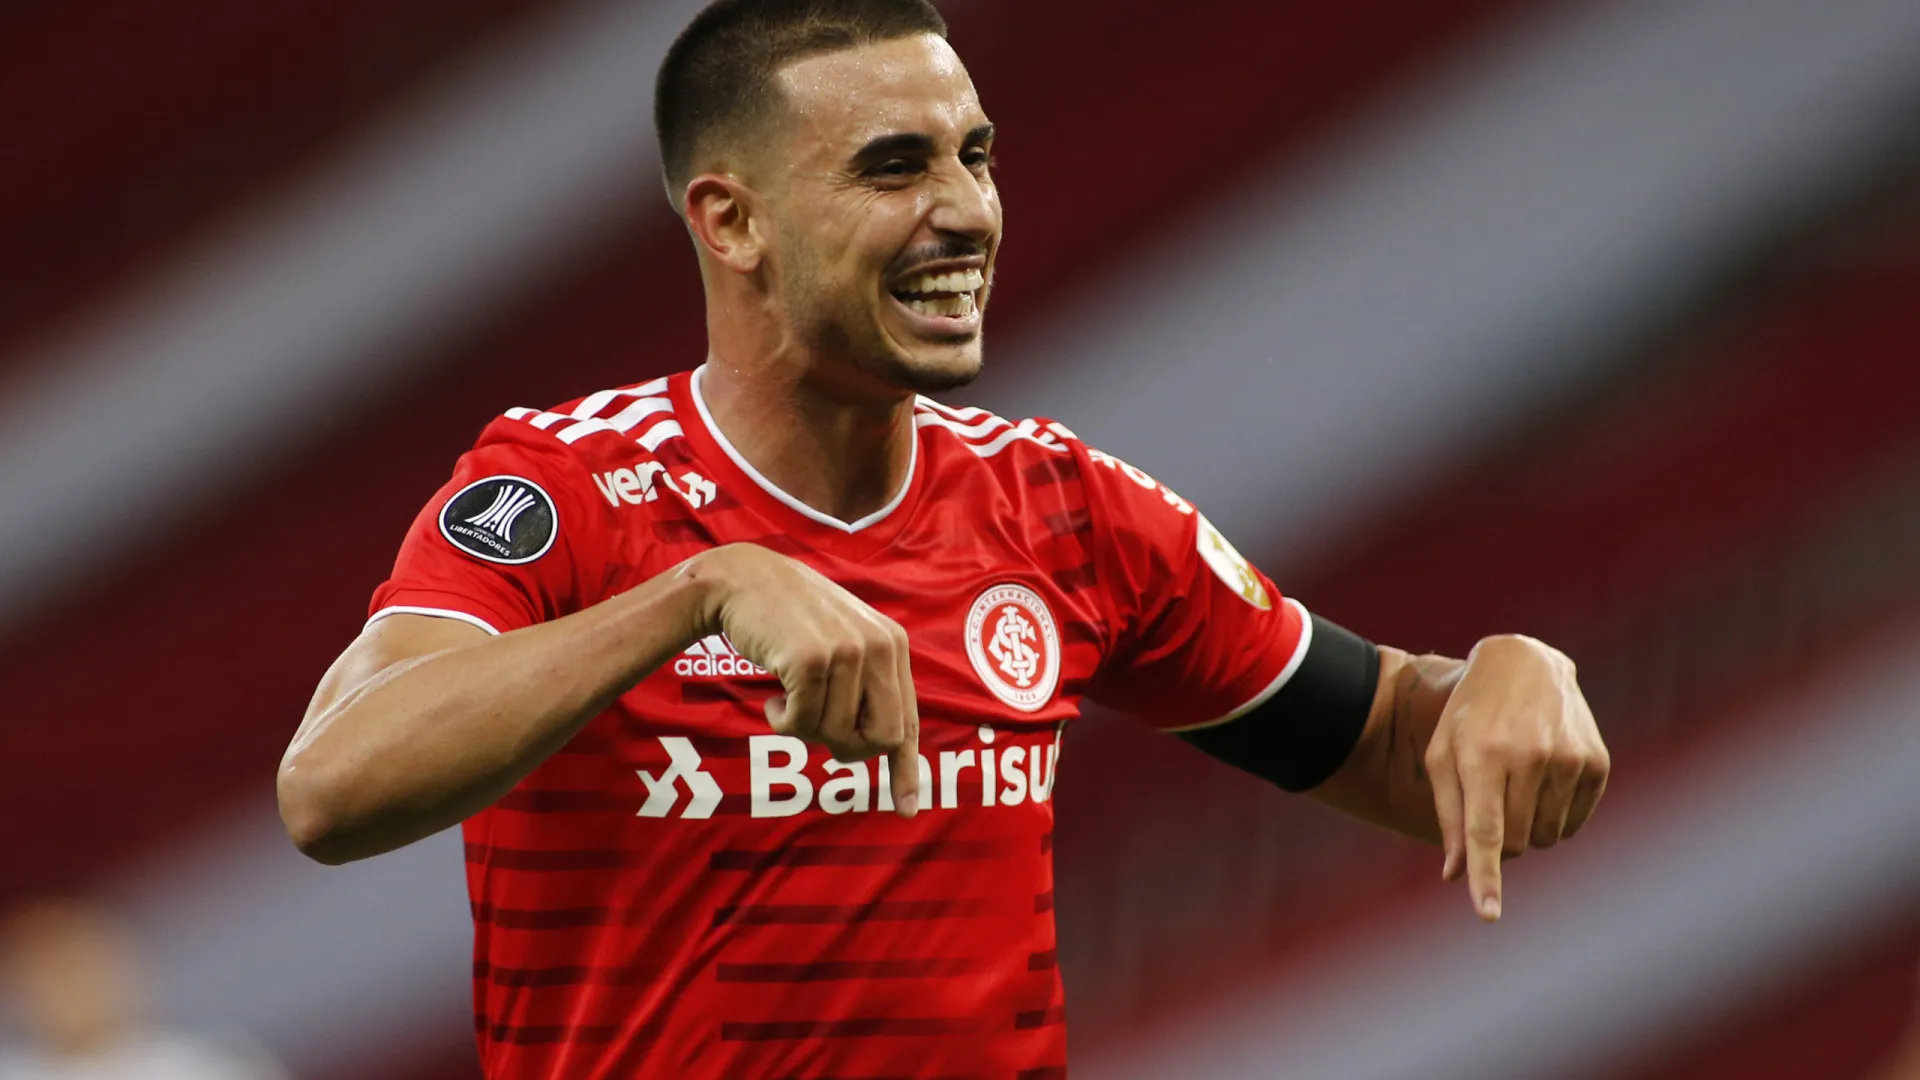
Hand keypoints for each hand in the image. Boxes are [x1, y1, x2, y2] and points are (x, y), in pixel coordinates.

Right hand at [683, 544, 920, 816]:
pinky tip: (772, 694)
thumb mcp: (842, 644)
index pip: (908, 720)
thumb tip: (883, 748)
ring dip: (804, 728)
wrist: (743, 580)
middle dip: (846, 748)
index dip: (905, 769)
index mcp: (893, 645)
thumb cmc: (790, 621)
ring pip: (837, 734)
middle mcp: (880, 647)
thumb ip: (867, 686)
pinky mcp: (812, 660)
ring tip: (788, 694)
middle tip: (815, 730)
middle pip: (881, 738)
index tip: (907, 809)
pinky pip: (801, 724)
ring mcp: (848, 652)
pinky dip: (781, 720)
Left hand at [1424, 635, 1607, 920]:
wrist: (1523, 662)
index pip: (1485, 831)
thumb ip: (1449, 816)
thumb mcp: (1444, 755)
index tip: (1489, 914)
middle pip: (1514, 842)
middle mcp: (1529, 757)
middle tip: (1490, 801)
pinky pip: (1574, 825)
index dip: (1487, 877)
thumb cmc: (1470, 715)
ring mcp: (1568, 758)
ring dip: (1527, 828)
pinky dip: (1555, 817)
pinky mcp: (1596, 762)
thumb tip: (1455, 875)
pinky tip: (1544, 779)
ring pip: (1546, 838)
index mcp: (1482, 755)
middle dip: (1498, 840)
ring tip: (1516, 782)